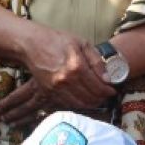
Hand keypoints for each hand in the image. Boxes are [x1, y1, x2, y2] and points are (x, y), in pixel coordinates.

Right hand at [0, 27, 115, 123]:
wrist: (31, 44)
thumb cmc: (57, 40)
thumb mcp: (81, 43)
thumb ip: (96, 61)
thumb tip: (108, 79)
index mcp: (76, 66)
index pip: (98, 87)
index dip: (108, 91)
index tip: (113, 90)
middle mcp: (66, 80)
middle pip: (90, 98)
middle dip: (102, 98)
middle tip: (106, 95)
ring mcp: (56, 88)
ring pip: (80, 104)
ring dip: (91, 104)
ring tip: (97, 98)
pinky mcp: (48, 93)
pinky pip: (67, 104)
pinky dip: (78, 104)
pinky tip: (83, 98)